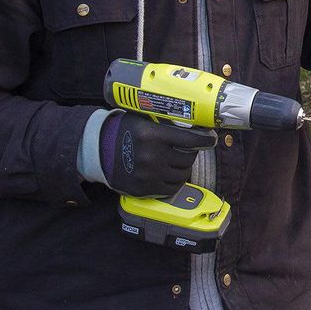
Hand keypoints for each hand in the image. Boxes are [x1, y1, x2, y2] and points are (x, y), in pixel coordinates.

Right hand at [99, 112, 217, 196]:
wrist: (99, 151)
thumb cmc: (124, 131)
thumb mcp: (143, 120)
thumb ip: (165, 123)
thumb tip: (193, 123)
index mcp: (154, 135)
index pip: (190, 139)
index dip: (205, 140)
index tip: (211, 139)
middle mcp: (153, 156)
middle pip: (188, 158)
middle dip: (192, 153)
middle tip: (189, 149)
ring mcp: (149, 175)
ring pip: (182, 174)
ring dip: (184, 167)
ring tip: (179, 161)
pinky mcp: (144, 189)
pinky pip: (171, 188)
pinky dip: (175, 181)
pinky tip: (171, 173)